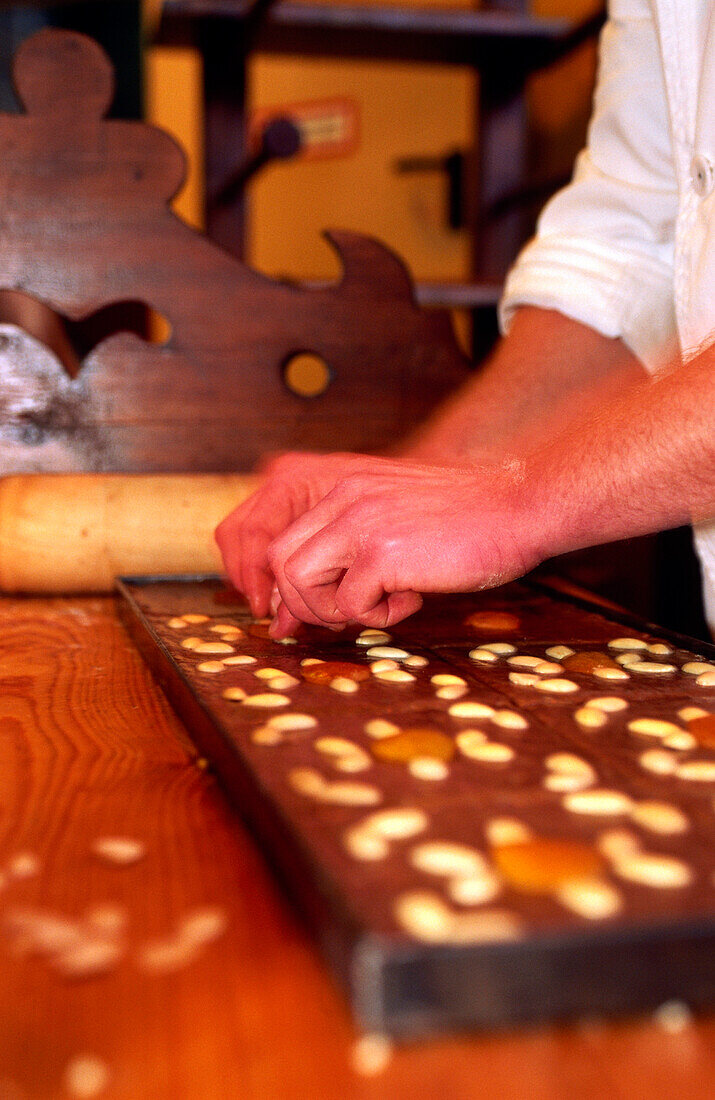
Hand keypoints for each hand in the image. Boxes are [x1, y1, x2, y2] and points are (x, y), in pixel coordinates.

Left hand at [217, 451, 539, 634]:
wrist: (519, 506)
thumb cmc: (462, 519)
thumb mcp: (390, 514)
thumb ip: (343, 546)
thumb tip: (289, 612)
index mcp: (339, 482)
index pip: (263, 522)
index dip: (260, 572)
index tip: (282, 606)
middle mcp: (341, 495)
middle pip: (275, 559)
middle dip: (296, 602)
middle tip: (333, 617)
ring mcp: (359, 520)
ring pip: (296, 580)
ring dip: (329, 608)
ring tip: (374, 605)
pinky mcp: (382, 552)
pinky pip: (348, 603)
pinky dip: (375, 615)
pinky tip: (409, 600)